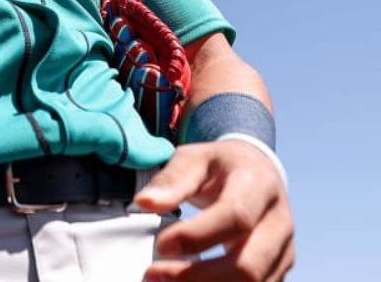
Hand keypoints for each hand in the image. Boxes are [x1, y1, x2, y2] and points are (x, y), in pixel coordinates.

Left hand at [137, 140, 293, 280]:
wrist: (257, 170)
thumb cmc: (221, 166)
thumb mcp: (194, 159)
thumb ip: (171, 180)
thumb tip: (144, 203)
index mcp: (259, 185)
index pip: (235, 217)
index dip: (196, 236)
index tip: (161, 246)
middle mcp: (279, 221)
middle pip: (248, 265)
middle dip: (198, 276)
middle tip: (154, 274)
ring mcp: (283, 249)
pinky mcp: (279, 268)